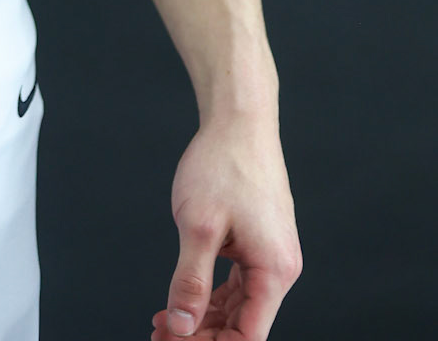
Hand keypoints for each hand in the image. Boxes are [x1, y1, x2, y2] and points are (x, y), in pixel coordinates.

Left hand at [151, 116, 301, 338]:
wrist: (239, 119)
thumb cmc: (223, 163)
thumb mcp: (198, 226)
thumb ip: (190, 281)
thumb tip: (182, 326)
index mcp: (274, 271)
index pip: (248, 336)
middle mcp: (279, 268)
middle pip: (242, 324)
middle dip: (201, 336)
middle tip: (159, 336)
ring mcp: (270, 255)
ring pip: (237, 306)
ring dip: (202, 318)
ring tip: (163, 324)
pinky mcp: (258, 242)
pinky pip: (236, 283)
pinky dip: (210, 295)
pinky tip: (182, 300)